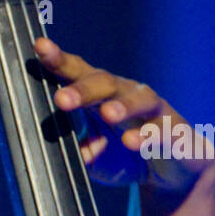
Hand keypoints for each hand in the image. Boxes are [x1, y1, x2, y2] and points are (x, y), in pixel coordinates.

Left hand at [34, 37, 213, 193]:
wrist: (171, 168)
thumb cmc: (123, 155)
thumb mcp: (93, 157)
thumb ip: (77, 151)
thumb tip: (58, 151)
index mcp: (99, 95)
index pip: (78, 72)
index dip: (59, 60)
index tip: (41, 47)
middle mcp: (125, 94)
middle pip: (105, 82)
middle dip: (83, 89)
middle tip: (62, 99)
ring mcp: (152, 110)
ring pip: (139, 98)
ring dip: (123, 105)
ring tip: (107, 114)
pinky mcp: (174, 130)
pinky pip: (161, 130)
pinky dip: (147, 136)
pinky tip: (132, 142)